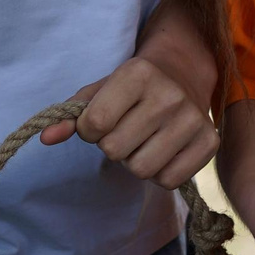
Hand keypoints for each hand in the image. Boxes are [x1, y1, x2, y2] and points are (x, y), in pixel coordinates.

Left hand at [41, 54, 217, 186]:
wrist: (184, 73)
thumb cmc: (133, 87)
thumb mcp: (100, 91)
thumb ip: (70, 114)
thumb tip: (45, 138)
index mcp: (137, 73)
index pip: (94, 125)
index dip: (89, 131)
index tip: (99, 123)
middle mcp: (169, 94)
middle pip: (115, 151)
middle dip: (112, 146)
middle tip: (125, 131)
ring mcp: (193, 119)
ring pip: (141, 170)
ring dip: (135, 161)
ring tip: (144, 141)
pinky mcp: (209, 142)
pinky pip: (168, 181)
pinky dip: (160, 174)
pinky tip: (164, 150)